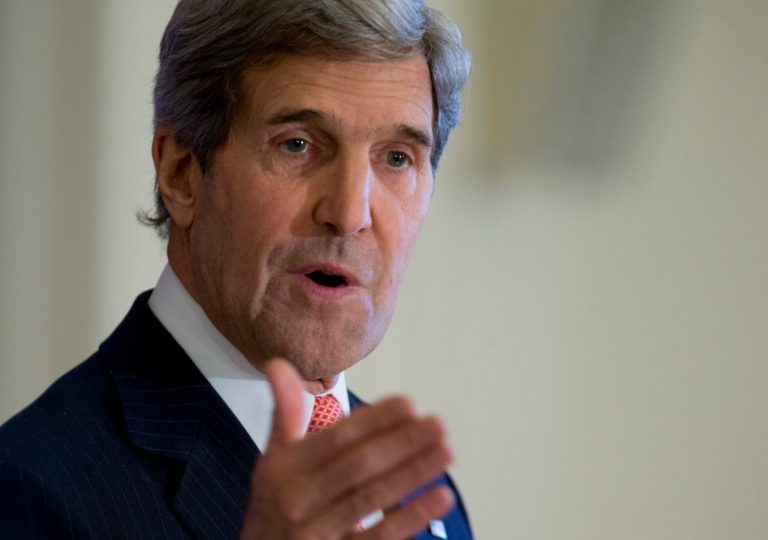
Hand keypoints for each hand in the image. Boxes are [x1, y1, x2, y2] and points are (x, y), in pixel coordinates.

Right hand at [240, 358, 453, 538]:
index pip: (336, 439)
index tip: (409, 404)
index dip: (374, 420)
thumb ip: (284, 413)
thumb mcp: (272, 459)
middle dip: (402, 443)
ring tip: (446, 451)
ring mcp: (317, 533)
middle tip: (438, 424)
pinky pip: (380, 538)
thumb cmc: (273, 505)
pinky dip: (412, 517)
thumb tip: (279, 363)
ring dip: (413, 473)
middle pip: (358, 466)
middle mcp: (298, 500)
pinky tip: (440, 497)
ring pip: (373, 499)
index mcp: (284, 469)